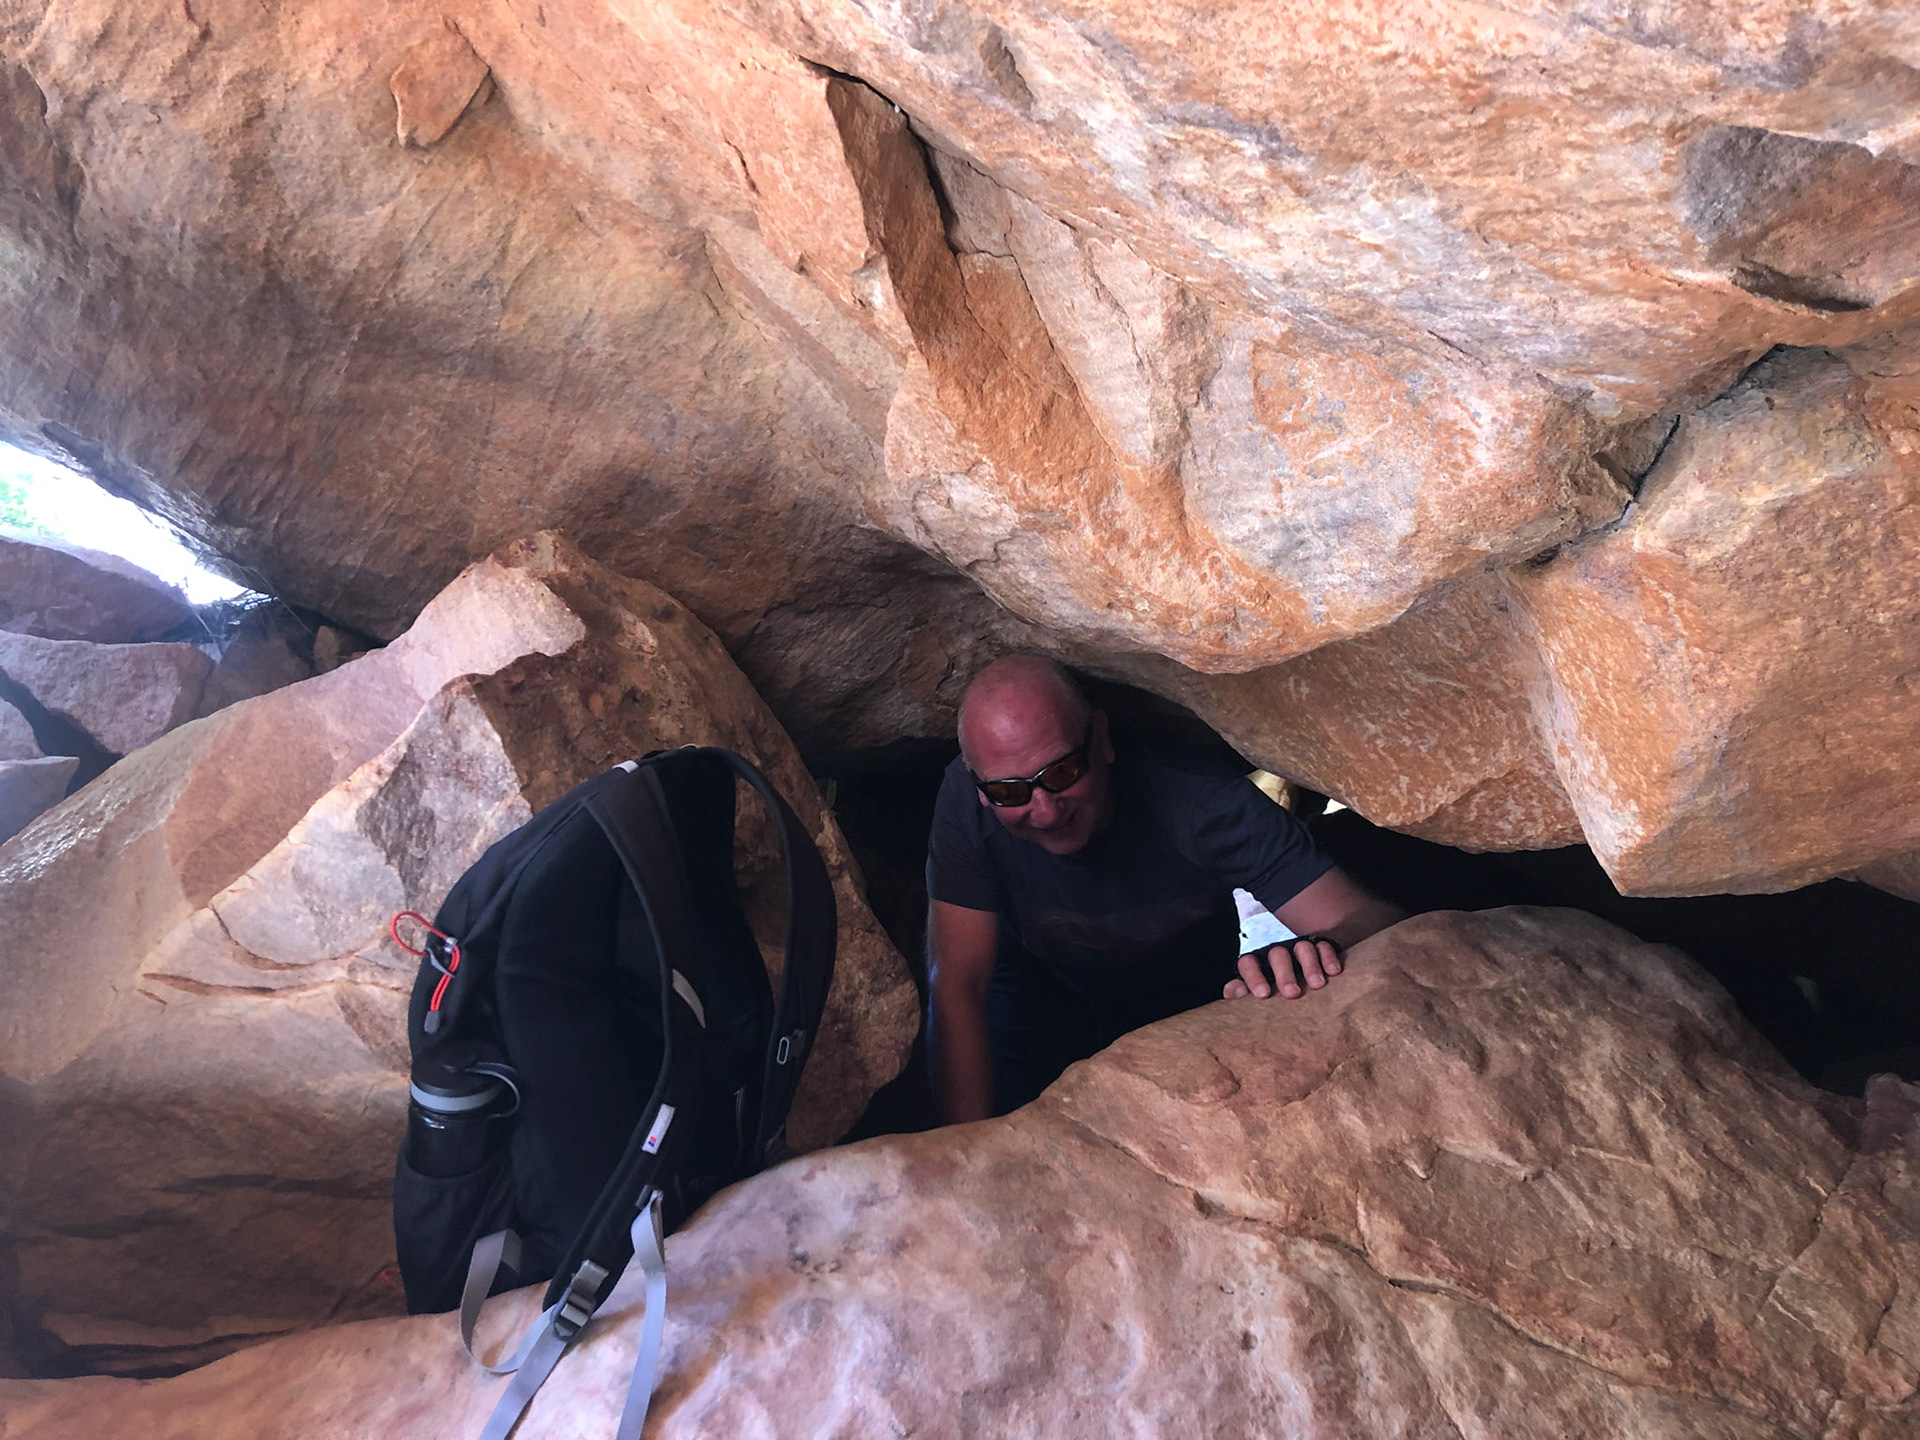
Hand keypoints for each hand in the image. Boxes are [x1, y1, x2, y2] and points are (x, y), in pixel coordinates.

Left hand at [1224, 936, 1342, 999]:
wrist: (1302, 974)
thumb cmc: (1274, 991)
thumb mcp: (1257, 992)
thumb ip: (1241, 992)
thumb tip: (1234, 993)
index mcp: (1257, 964)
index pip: (1248, 963)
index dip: (1253, 977)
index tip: (1262, 994)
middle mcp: (1278, 954)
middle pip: (1278, 955)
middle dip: (1285, 974)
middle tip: (1292, 994)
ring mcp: (1299, 948)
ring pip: (1302, 948)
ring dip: (1310, 965)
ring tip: (1317, 985)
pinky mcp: (1320, 947)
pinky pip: (1324, 946)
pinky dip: (1328, 957)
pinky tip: (1333, 972)